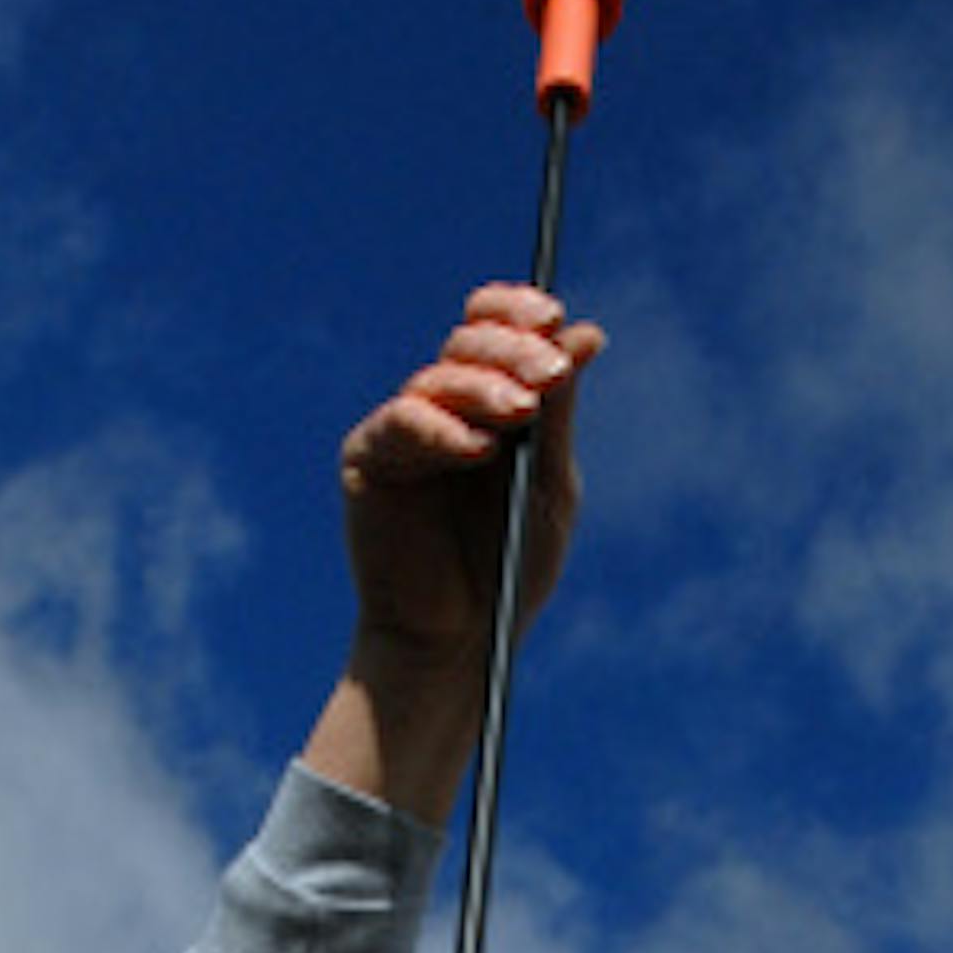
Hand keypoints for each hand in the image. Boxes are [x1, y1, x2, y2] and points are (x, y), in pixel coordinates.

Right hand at [340, 282, 604, 663]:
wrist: (460, 640)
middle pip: (468, 344)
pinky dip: (441, 429)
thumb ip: (558, 413)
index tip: (552, 317)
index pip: (493, 328)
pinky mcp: (367, 459)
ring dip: (485, 387)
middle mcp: (442, 406)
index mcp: (488, 402)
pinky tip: (478, 447)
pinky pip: (401, 424)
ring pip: (438, 378)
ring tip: (521, 411)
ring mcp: (401, 430)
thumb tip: (585, 333)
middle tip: (548, 372)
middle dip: (512, 350)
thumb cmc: (510, 567)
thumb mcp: (549, 484)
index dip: (517, 311)